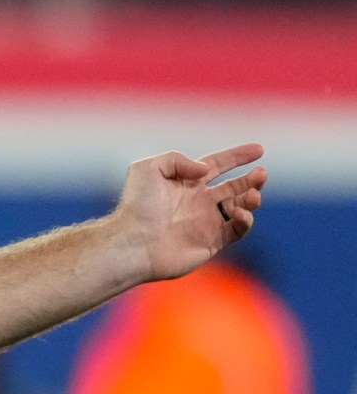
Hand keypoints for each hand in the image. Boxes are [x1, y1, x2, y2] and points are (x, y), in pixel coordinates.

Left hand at [111, 143, 264, 284]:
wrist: (132, 243)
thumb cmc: (136, 206)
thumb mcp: (149, 168)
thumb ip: (178, 159)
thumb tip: (204, 170)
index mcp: (185, 184)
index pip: (217, 165)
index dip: (237, 156)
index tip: (259, 149)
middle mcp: (197, 203)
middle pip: (234, 187)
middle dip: (252, 179)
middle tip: (261, 173)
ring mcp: (205, 223)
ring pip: (241, 207)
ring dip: (252, 198)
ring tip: (252, 194)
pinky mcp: (210, 243)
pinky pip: (237, 230)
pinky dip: (245, 220)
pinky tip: (240, 212)